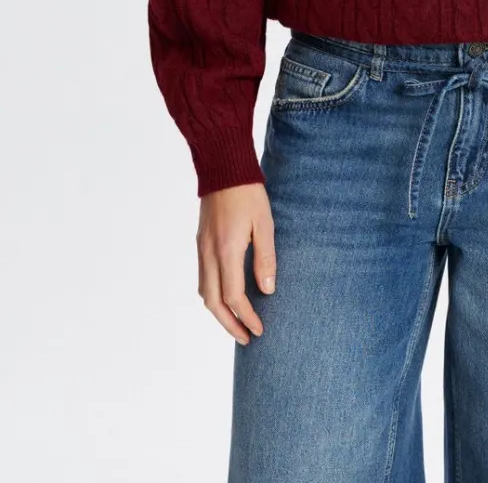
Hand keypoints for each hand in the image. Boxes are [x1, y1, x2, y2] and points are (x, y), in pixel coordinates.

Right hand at [197, 182, 276, 342]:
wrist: (223, 168)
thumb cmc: (248, 193)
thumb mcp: (265, 223)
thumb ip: (265, 258)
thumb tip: (268, 289)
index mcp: (226, 251)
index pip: (234, 297)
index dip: (246, 317)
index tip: (259, 330)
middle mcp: (209, 254)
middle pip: (213, 303)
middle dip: (229, 324)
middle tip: (246, 338)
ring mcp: (201, 249)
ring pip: (204, 292)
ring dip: (218, 313)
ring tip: (236, 322)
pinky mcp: (200, 243)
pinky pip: (202, 278)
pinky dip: (213, 295)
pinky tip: (225, 297)